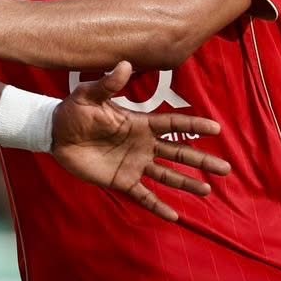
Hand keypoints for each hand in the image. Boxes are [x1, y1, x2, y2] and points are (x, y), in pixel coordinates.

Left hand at [48, 62, 231, 220]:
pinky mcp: (121, 181)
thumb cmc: (73, 112)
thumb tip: (124, 64)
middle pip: (179, 152)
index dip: (194, 125)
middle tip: (225, 169)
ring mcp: (134, 164)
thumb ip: (109, 84)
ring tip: (208, 190)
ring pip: (167, 175)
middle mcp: (142, 145)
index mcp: (139, 124)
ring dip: (187, 183)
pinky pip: (143, 196)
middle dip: (201, 160)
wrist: (54, 134)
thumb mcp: (89, 95)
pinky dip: (158, 206)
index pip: (173, 125)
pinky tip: (175, 216)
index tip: (216, 128)